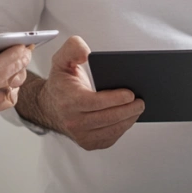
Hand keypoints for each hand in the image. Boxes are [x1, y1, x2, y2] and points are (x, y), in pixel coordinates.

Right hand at [37, 36, 144, 150]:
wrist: (50, 106)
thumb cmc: (61, 83)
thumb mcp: (61, 60)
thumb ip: (72, 49)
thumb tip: (86, 52)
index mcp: (68, 100)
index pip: (94, 102)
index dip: (114, 99)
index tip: (131, 94)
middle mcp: (73, 121)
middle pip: (106, 118)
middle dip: (128, 110)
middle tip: (141, 101)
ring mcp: (80, 135)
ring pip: (110, 130)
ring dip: (128, 120)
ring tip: (139, 108)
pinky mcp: (88, 143)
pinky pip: (109, 138)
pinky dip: (122, 128)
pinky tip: (129, 118)